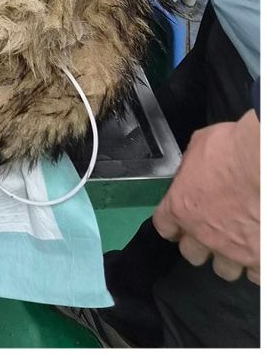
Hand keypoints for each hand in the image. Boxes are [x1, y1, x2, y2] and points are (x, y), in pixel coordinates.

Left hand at [152, 111, 259, 283]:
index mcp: (180, 206)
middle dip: (200, 245)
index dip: (173, 226)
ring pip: (224, 269)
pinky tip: (258, 255)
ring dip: (230, 258)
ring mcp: (232, 250)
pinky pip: (255, 275)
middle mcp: (202, 234)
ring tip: (240, 246)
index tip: (180, 225)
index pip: (164, 227)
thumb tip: (196, 168)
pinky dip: (256, 267)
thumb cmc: (232, 149)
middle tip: (214, 234)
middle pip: (191, 254)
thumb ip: (193, 167)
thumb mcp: (200, 146)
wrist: (262, 165)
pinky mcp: (258, 258)